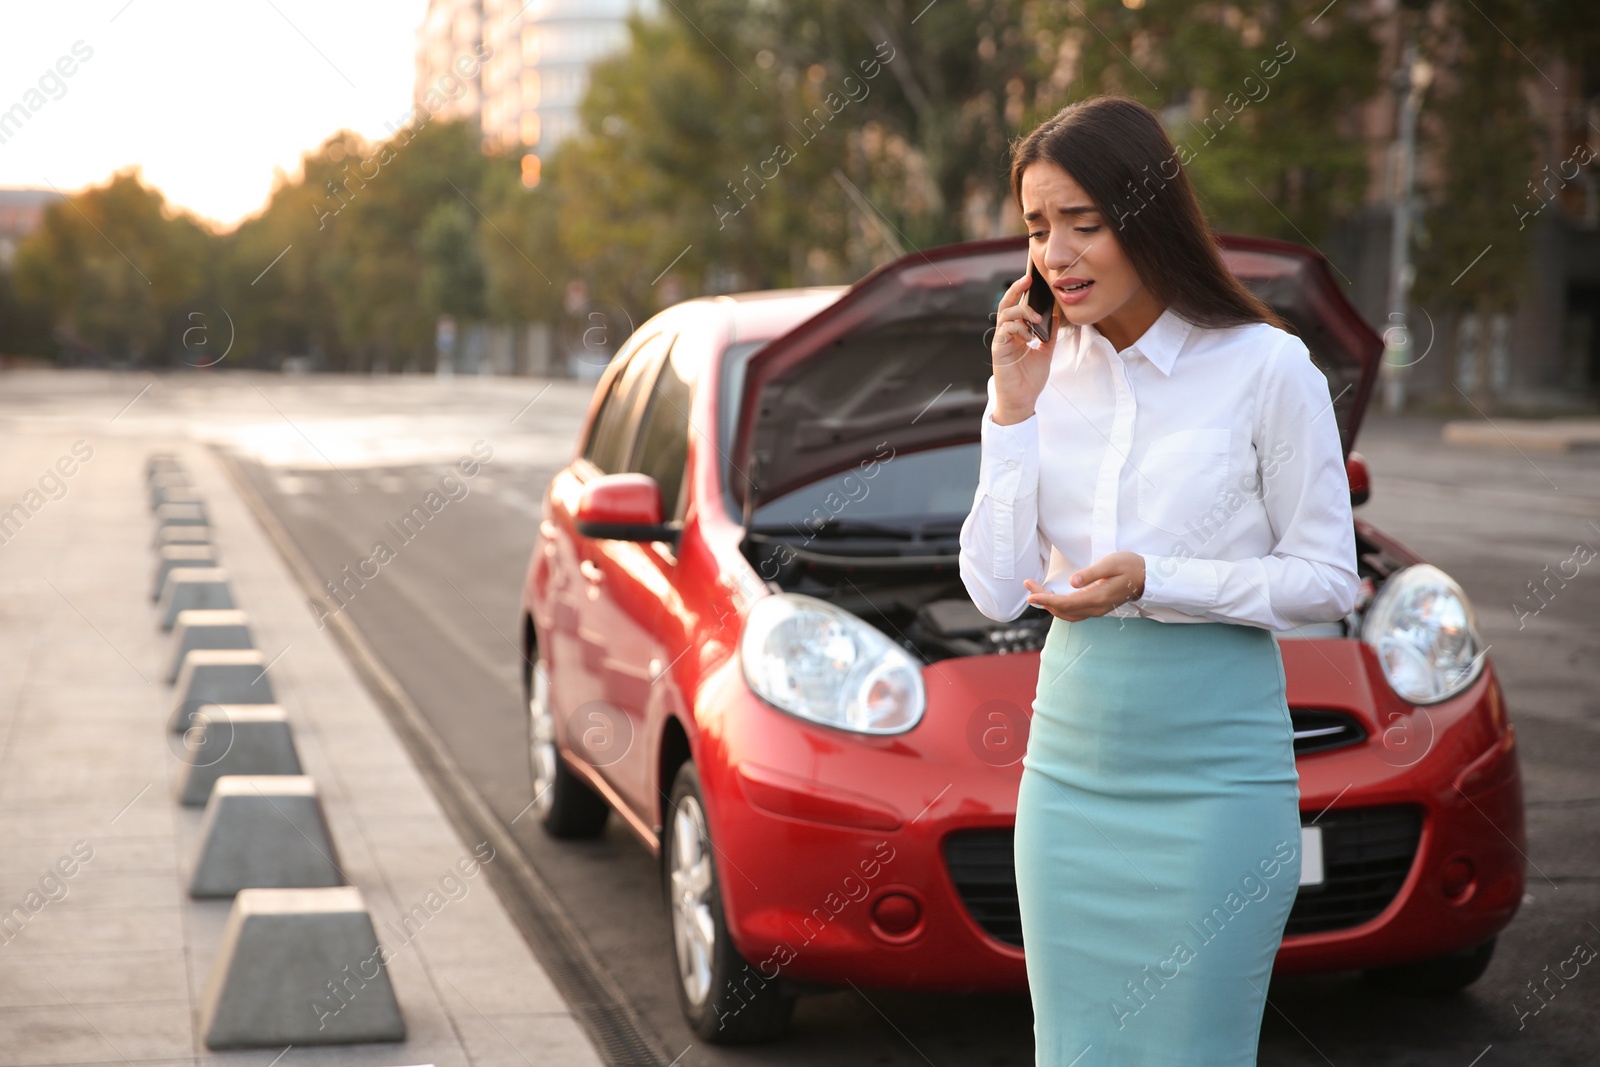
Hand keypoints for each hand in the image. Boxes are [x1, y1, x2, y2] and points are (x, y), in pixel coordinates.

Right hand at [989, 269, 1055, 423]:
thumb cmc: (1030, 379)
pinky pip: (1004, 331)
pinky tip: (1029, 335)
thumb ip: (1050, 335)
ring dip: (1022, 312)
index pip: (1016, 307)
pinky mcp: (998, 350)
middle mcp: (1006, 334)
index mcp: (1016, 333)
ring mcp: (1001, 341)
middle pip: (1006, 305)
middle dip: (1016, 290)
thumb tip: (1056, 316)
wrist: (1023, 400)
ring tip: (1037, 319)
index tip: (1031, 279)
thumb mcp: (1046, 352)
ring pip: (1005, 315)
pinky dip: (1018, 328)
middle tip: (1028, 280)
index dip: (1021, 292)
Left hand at [1023, 552, 1146, 620]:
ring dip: (1049, 604)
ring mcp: (1096, 610)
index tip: (1030, 596)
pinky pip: (1073, 612)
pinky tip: (1051, 598)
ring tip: (1034, 591)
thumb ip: (1092, 573)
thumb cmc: (1129, 565)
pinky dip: (1059, 606)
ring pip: (1067, 613)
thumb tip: (1072, 582)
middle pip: (1063, 609)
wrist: (1147, 576)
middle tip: (1028, 584)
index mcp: (1098, 597)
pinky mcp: (1096, 607)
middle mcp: (1096, 608)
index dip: (1046, 600)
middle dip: (1043, 599)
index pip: (1066, 603)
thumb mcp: (1111, 563)